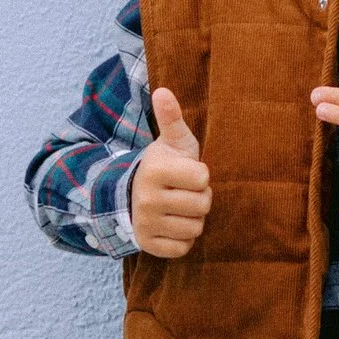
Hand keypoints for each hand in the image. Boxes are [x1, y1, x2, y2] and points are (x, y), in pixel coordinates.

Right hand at [129, 87, 212, 257]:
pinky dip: (183, 238)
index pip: (203, 178)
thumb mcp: (172, 142)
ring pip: (195, 228)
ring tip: (180, 207)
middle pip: (202, 205)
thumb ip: (171, 118)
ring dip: (193, 219)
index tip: (188, 173)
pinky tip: (173, 224)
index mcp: (155, 170)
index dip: (201, 176)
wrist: (135, 195)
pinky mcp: (147, 245)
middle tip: (185, 191)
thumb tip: (163, 90)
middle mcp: (147, 198)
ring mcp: (145, 223)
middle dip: (200, 198)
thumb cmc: (166, 165)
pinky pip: (183, 248)